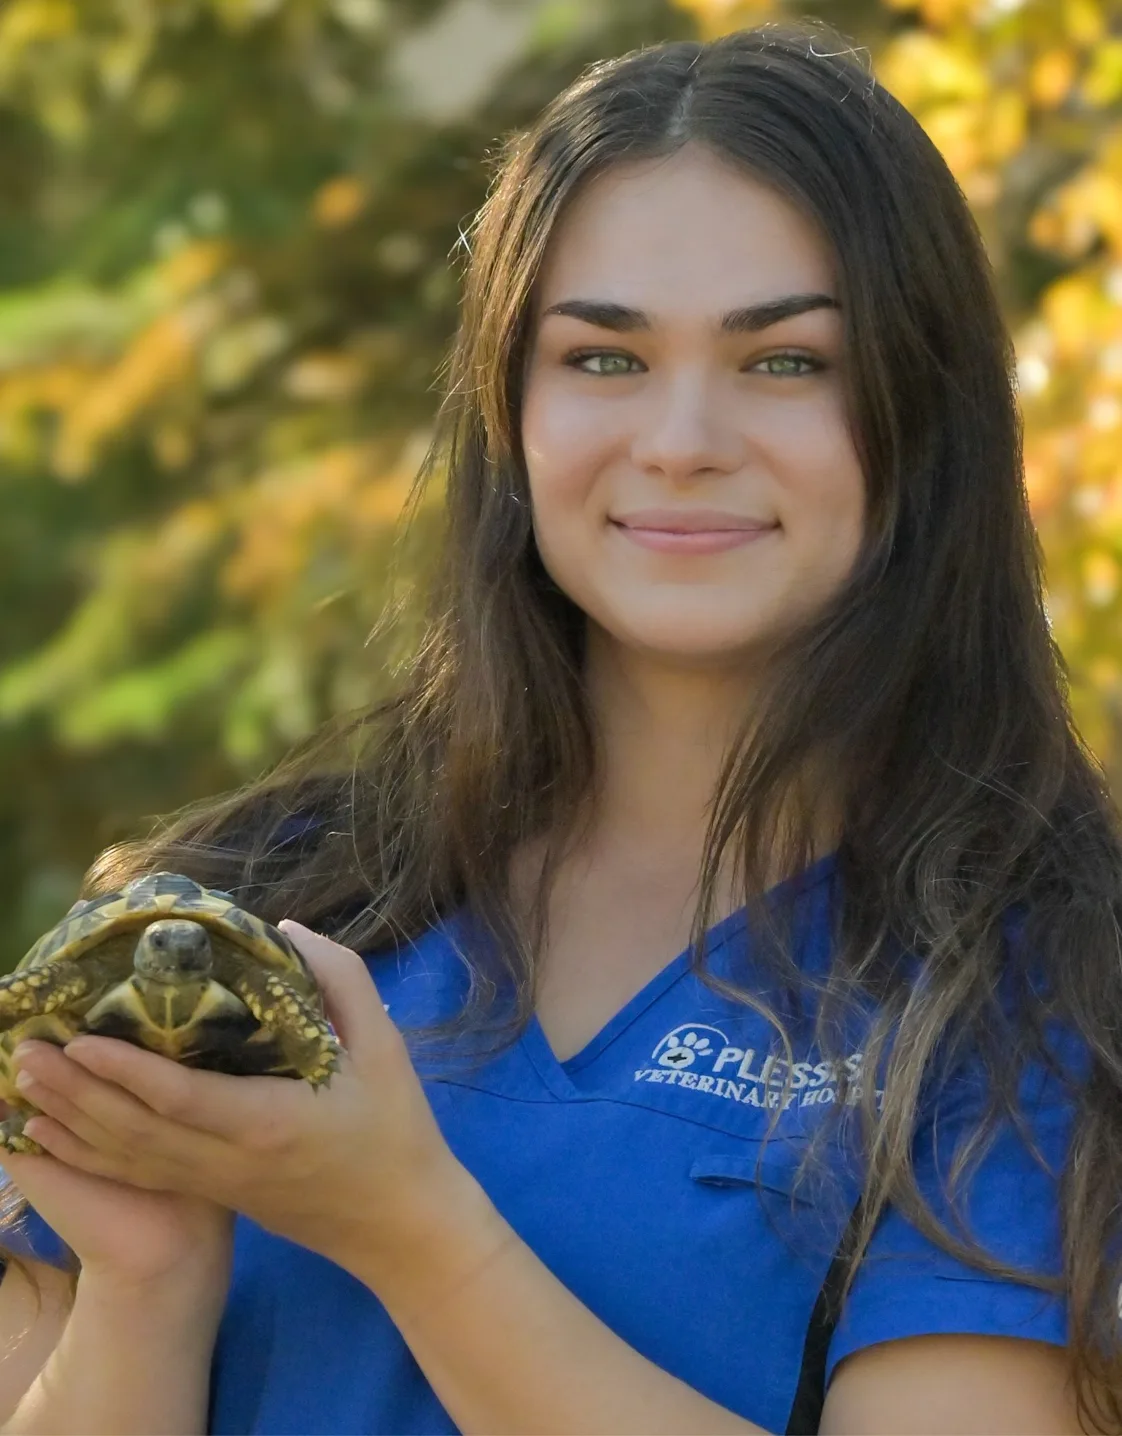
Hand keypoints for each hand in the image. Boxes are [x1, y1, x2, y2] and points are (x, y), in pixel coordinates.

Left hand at [8, 922, 463, 1278]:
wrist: (401, 1225)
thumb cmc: (396, 1129)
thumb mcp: (383, 1046)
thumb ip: (339, 980)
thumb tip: (286, 931)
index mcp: (267, 1121)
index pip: (180, 1098)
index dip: (125, 1071)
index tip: (80, 1041)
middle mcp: (228, 1159)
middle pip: (134, 1131)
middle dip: (75, 1094)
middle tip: (26, 1052)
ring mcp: (215, 1185)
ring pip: (127, 1158)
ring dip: (71, 1122)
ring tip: (25, 1086)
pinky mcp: (213, 1195)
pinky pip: (138, 1174)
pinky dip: (89, 1155)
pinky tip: (55, 1136)